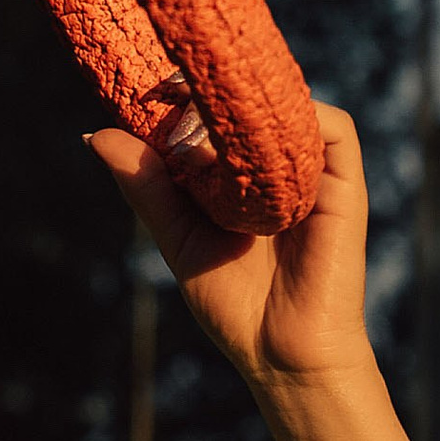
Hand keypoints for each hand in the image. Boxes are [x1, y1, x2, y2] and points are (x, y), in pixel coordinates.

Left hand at [89, 100, 373, 397]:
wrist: (282, 356)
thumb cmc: (234, 307)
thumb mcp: (179, 239)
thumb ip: (147, 188)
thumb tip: (95, 135)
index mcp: (239, 176)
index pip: (215, 114)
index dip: (184, 93)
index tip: (147, 85)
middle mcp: (277, 168)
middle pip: (253, 101)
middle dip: (216, 85)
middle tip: (172, 84)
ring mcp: (313, 174)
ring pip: (293, 105)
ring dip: (256, 98)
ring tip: (211, 108)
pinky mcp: (344, 186)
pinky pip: (334, 127)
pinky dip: (303, 115)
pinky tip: (258, 134)